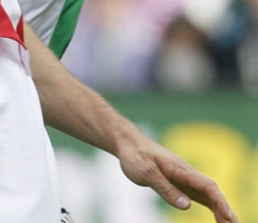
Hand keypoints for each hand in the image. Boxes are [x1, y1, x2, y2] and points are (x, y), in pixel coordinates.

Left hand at [118, 138, 237, 222]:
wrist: (127, 143)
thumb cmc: (135, 155)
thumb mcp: (146, 172)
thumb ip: (165, 188)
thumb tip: (186, 205)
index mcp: (180, 169)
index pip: (207, 186)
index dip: (220, 202)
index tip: (229, 217)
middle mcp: (186, 173)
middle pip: (212, 192)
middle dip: (226, 209)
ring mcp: (184, 177)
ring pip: (208, 194)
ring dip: (221, 209)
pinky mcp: (179, 181)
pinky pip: (199, 195)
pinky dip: (212, 206)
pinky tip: (218, 216)